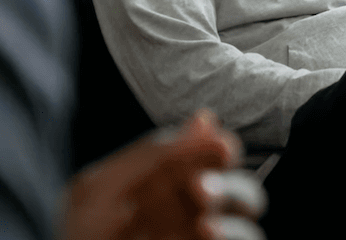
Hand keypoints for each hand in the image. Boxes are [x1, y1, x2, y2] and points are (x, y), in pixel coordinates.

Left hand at [60, 109, 265, 239]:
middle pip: (240, 191)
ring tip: (203, 215)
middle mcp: (190, 220)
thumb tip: (207, 119)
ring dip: (232, 210)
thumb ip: (151, 155)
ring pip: (248, 224)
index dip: (218, 151)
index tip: (219, 145)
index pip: (209, 164)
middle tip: (201, 187)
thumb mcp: (98, 192)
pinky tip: (207, 231)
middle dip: (230, 184)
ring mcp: (202, 239)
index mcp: (167, 193)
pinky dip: (231, 234)